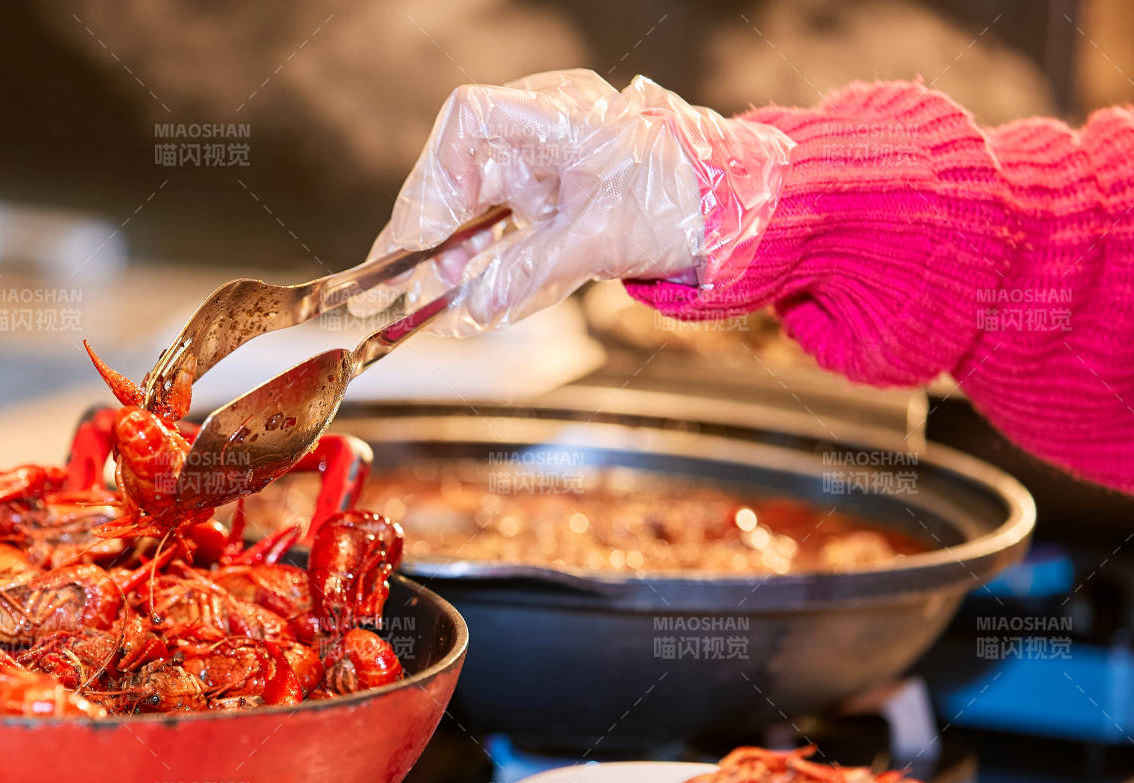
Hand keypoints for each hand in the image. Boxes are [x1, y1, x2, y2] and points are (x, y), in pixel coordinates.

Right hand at [358, 70, 792, 336]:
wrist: (738, 214)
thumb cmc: (683, 201)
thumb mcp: (602, 238)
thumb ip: (530, 272)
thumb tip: (472, 306)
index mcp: (557, 113)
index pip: (468, 121)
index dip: (436, 175)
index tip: (427, 233)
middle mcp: (543, 129)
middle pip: (460, 166)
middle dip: (432, 226)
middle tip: (406, 280)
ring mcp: (547, 163)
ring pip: (476, 200)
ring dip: (454, 250)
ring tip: (437, 295)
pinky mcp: (554, 197)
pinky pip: (503, 224)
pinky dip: (485, 257)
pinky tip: (469, 291)